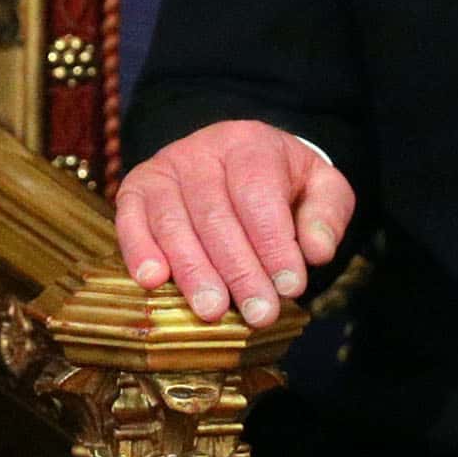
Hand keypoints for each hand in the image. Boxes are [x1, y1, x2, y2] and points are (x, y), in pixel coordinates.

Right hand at [113, 120, 355, 329]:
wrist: (236, 161)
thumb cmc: (282, 184)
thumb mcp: (320, 188)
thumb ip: (326, 216)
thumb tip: (316, 251)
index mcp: (250, 143)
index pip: (258, 193)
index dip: (273, 243)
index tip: (290, 287)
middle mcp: (201, 151)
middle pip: (215, 213)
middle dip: (239, 269)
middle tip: (259, 313)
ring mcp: (164, 169)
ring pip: (173, 221)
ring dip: (193, 271)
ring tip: (213, 311)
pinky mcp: (135, 189)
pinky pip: (130, 220)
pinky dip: (138, 250)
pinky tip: (153, 282)